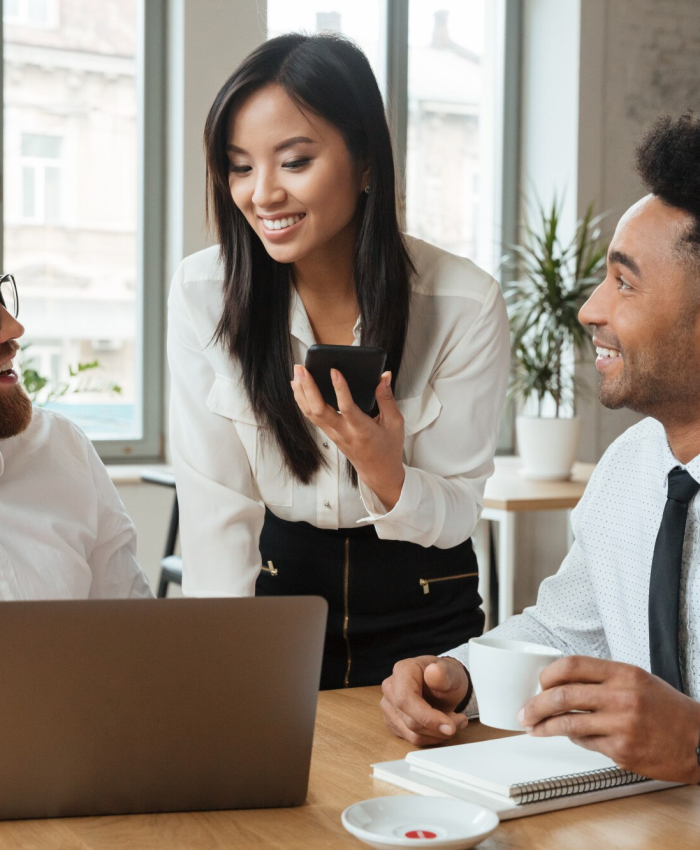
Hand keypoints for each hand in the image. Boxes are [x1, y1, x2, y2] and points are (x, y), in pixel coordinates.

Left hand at [290, 365, 405, 509]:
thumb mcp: (394, 422)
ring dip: (302, 392)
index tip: (334, 371)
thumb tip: (384, 376)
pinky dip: (303, 401)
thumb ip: (387, 398)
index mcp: (362, 429)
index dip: (340, 389)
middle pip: (319, 410)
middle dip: (308, 388)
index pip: (347, 408)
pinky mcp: (329, 434)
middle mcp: (343, 432)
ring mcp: (333, 434)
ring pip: (311, 413)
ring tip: (298, 373)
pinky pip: (312, 417)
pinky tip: (299, 388)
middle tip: (302, 369)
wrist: (378, 472)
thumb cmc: (387, 448)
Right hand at [381, 656, 469, 745]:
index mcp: (402, 671)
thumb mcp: (451, 672)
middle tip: (460, 721)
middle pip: (410, 721)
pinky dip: (431, 737)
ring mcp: (389, 706)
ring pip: (412, 734)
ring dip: (437, 734)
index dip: (428, 718)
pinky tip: (441, 725)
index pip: (406, 700)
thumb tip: (433, 672)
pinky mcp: (393, 722)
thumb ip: (443, 673)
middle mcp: (391, 688)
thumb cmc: (445, 676)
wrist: (443, 683)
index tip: (450, 727)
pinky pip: (412, 739)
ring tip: (454, 722)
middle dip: (439, 727)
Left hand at [519, 656, 699, 783]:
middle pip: (562, 695)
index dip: (548, 674)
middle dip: (536, 705)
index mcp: (623, 673)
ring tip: (533, 728)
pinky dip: (574, 739)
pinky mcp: (622, 751)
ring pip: (568, 724)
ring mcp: (621, 725)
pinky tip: (571, 737)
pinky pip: (586, 743)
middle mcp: (621, 696)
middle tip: (524, 712)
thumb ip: (603, 679)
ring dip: (545, 727)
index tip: (538, 683)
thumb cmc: (667, 710)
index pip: (572, 665)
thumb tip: (562, 683)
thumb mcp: (637, 680)